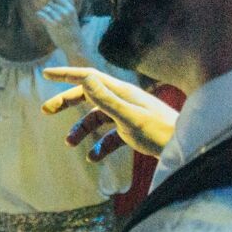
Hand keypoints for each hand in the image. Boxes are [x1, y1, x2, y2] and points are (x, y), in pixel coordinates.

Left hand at [36, 0, 83, 56]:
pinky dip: (39, 15)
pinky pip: (42, 15)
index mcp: (71, 8)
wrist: (74, 43)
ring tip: (47, 17)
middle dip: (48, 7)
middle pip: (51, 3)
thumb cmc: (72, 27)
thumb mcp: (73, 13)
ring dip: (44, 11)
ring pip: (46, 8)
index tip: (50, 0)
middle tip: (50, 14)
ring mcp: (59, 18)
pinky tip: (40, 16)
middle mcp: (66, 12)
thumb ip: (68, 1)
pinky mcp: (52, 25)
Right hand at [43, 66, 177, 160]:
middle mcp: (122, 100)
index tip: (46, 73)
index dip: (66, 74)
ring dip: (80, 130)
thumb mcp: (128, 116)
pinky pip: (109, 136)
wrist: (186, 148)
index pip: (88, 77)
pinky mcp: (131, 130)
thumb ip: (105, 98)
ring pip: (95, 118)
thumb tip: (84, 78)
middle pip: (88, 96)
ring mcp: (127, 115)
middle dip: (66, 102)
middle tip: (46, 111)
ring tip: (70, 144)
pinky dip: (99, 146)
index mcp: (120, 92)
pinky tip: (94, 158)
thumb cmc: (159, 131)